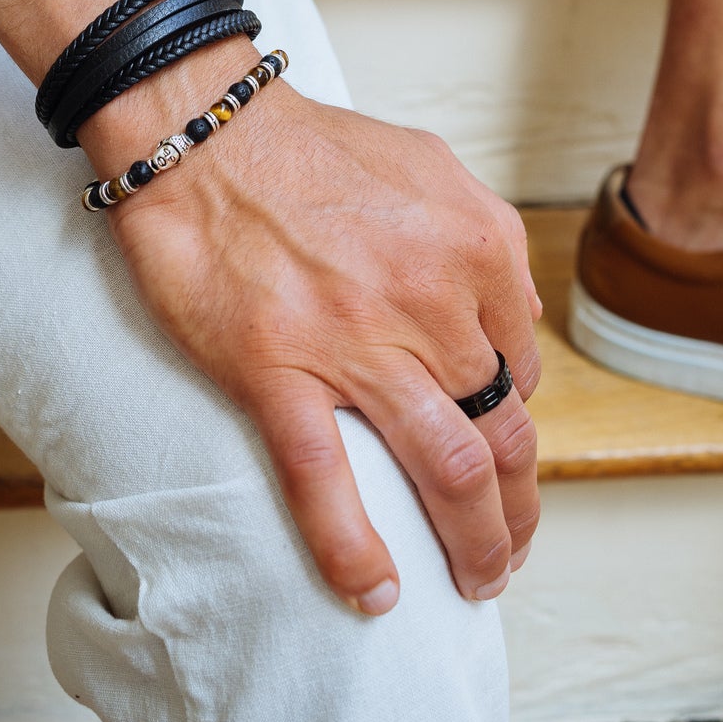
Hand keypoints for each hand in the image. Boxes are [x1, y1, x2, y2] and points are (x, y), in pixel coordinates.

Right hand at [100, 61, 541, 613]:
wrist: (202, 128)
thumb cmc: (307, 144)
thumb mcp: (429, 167)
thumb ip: (480, 240)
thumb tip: (510, 316)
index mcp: (475, 248)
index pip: (520, 367)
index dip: (512, 421)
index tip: (496, 449)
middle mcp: (431, 298)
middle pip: (503, 434)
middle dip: (517, 509)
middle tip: (509, 547)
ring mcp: (355, 340)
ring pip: (446, 469)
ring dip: (474, 543)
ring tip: (474, 582)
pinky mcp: (274, 369)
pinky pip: (324, 481)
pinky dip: (354, 552)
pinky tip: (373, 593)